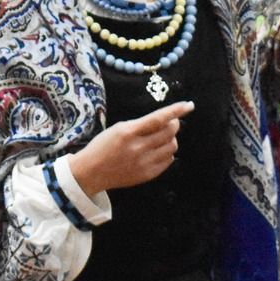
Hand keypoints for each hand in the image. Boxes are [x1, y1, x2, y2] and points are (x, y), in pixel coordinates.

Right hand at [70, 101, 193, 196]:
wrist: (91, 172)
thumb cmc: (104, 146)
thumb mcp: (118, 128)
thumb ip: (141, 124)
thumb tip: (166, 120)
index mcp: (128, 132)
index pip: (157, 119)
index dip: (175, 111)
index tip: (188, 105)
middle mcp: (138, 148)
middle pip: (169, 133)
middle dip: (174, 125)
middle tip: (170, 123)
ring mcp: (143, 163)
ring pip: (172, 147)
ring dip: (171, 139)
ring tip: (162, 138)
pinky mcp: (147, 175)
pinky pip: (168, 161)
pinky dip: (167, 153)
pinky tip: (158, 151)